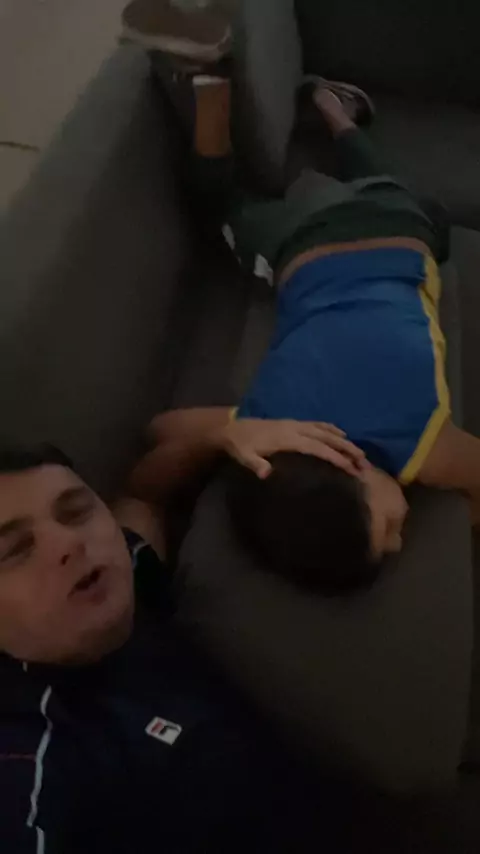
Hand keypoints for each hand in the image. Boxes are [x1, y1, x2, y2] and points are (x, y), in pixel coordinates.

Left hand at [221, 418, 366, 478]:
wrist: (233, 428)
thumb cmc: (240, 446)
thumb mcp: (244, 457)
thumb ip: (255, 464)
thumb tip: (266, 473)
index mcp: (288, 438)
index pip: (317, 448)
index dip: (335, 457)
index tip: (350, 468)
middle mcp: (296, 429)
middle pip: (328, 438)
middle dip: (348, 450)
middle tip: (365, 464)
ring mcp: (297, 424)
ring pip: (326, 431)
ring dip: (345, 441)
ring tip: (361, 454)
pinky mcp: (294, 423)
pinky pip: (319, 425)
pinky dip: (333, 429)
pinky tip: (342, 435)